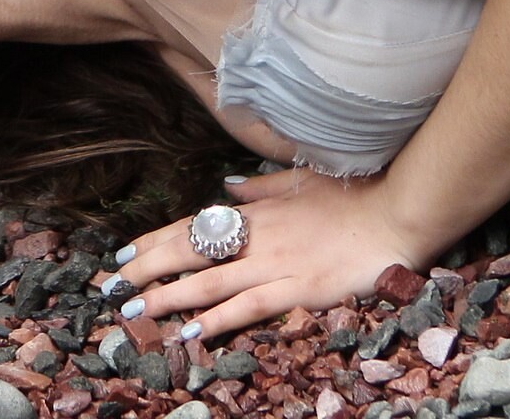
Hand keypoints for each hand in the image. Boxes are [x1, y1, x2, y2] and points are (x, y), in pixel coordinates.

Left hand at [99, 169, 429, 343]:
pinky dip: (216, 319)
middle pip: (191, 251)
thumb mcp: (303, 179)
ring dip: (169, 295)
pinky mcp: (297, 290)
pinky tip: (189, 330)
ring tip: (136, 309)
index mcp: (258, 211)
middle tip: (114, 285)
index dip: (157, 240)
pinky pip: (247, 306)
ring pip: (210, 282)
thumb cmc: (354, 194)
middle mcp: (258, 236)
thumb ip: (264, 186)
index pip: (195, 225)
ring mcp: (276, 263)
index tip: (127, 253)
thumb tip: (230, 187)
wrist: (395, 213)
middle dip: (149, 268)